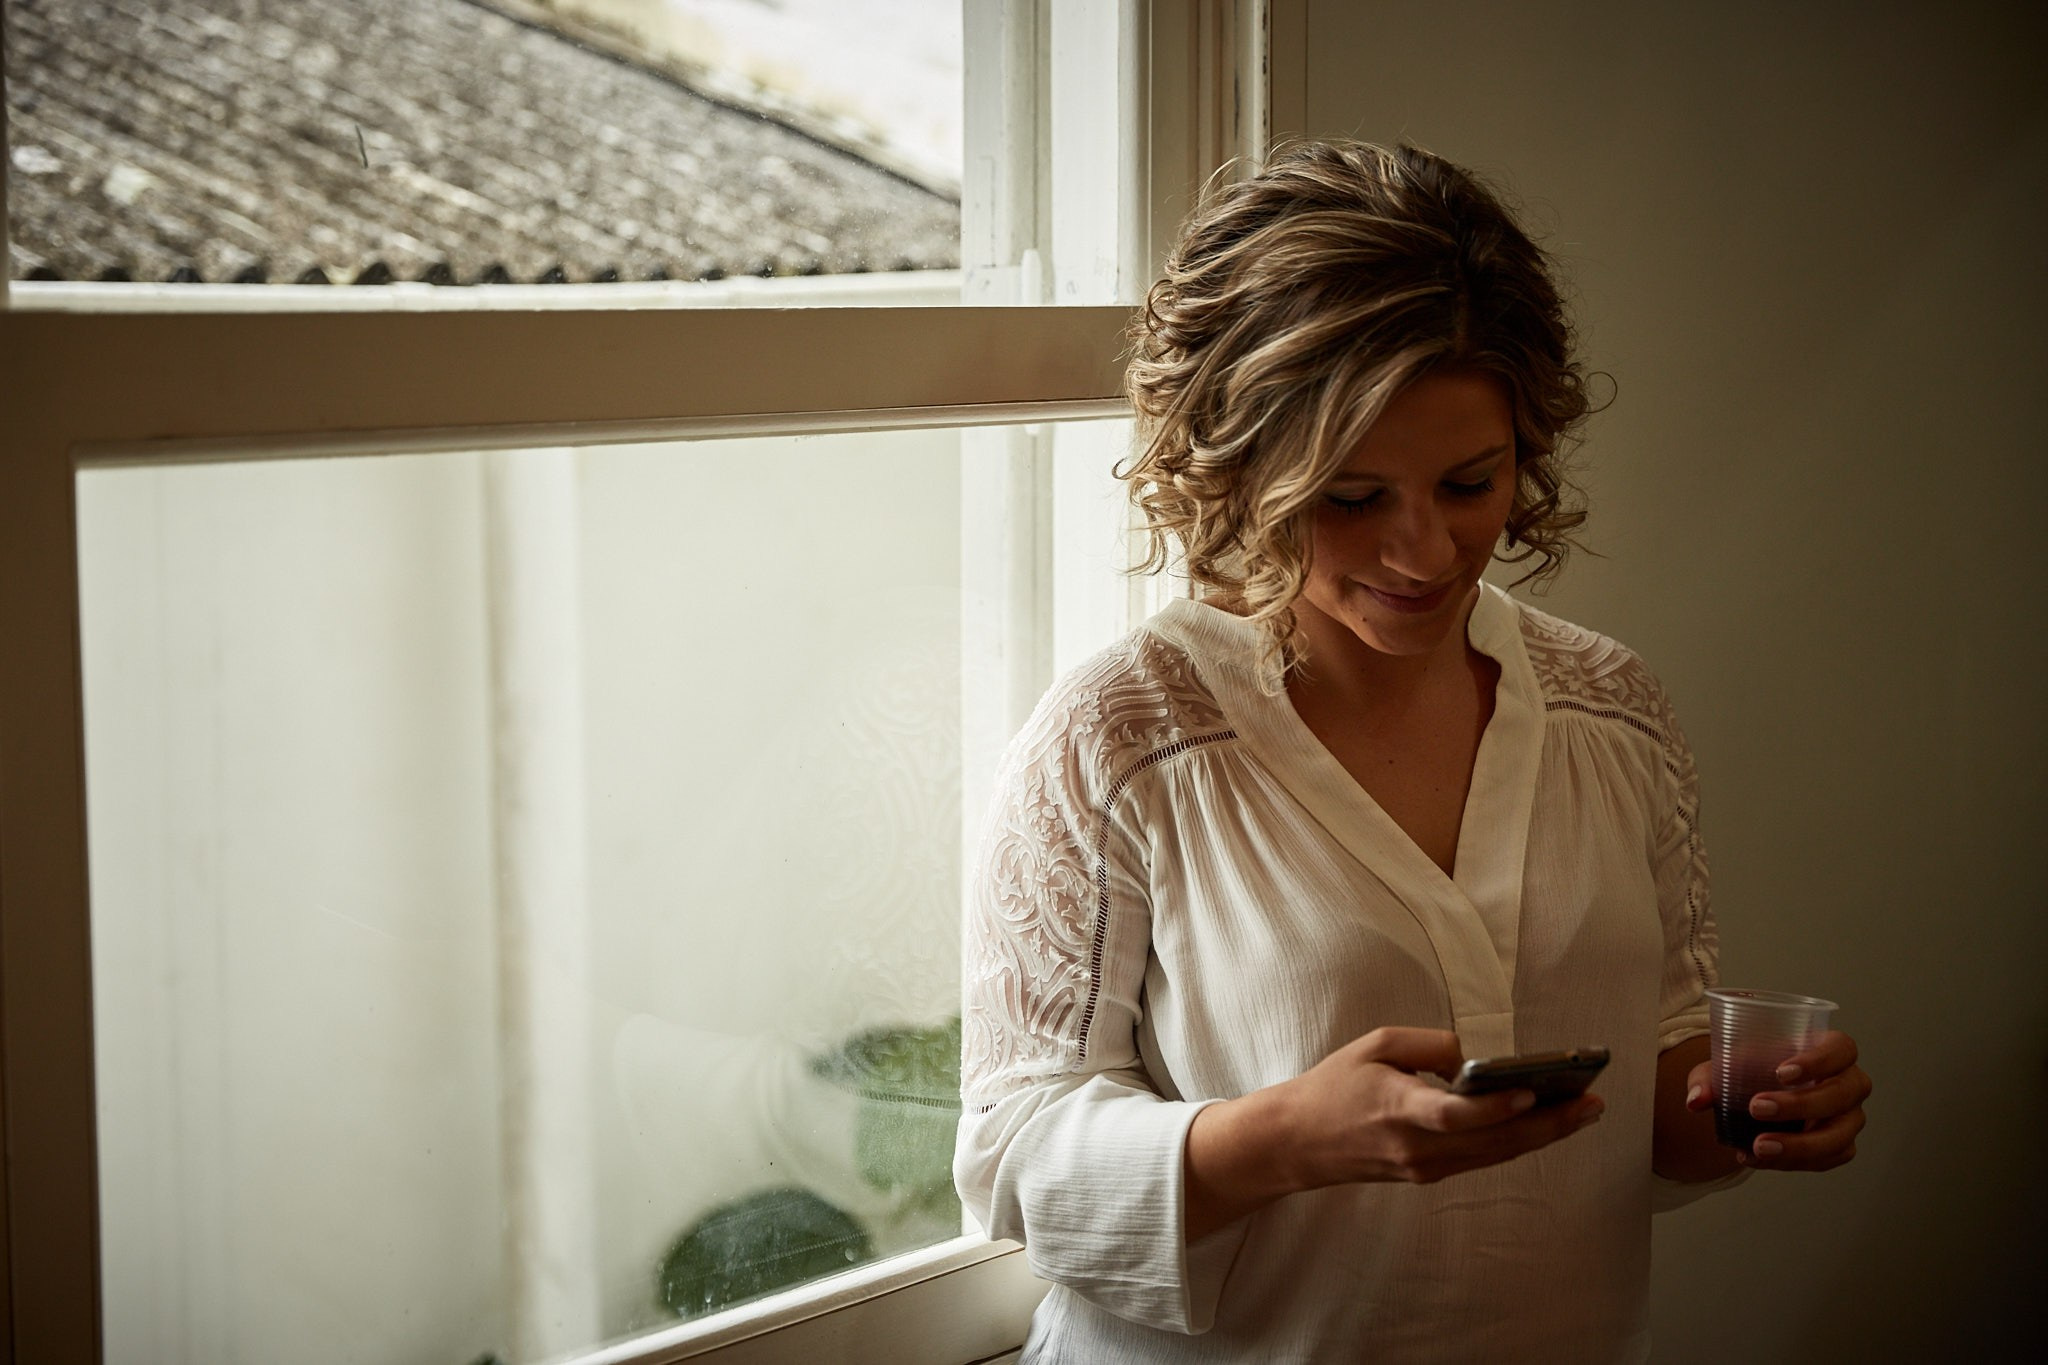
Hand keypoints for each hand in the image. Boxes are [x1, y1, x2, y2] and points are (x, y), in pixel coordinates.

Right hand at [1185, 1026, 1605, 1239]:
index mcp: (1397, 1108)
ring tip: (1582, 1111)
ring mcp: (1425, 1167)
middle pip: (1493, 1141)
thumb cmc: (1334, 1085)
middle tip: (1592, 1103)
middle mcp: (1417, 1146)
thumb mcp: (1374, 1044)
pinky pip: (1481, 1158)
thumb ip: (1428, 1044)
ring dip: (1542, 1135)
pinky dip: (1515, 1141)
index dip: (1496, 1107)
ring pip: (1495, 1154)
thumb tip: (1474, 1060)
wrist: (1298, 1142)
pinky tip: (1542, 1123)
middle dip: (1548, 1123)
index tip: (1531, 1089)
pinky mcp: (1428, 1174)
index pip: (1455, 1115)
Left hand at [1683, 1030, 1868, 1170]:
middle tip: (1757, 1108)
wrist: (1756, 1094)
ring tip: (1759, 1146)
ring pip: (1840, 1135)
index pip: (1842, 1049)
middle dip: (1801, 1105)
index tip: (1781, 1072)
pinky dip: (1792, 1162)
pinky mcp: (1840, 1145)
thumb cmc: (1754, 1068)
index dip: (1819, 1061)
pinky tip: (1758, 1158)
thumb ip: (1709, 1076)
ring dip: (1800, 1145)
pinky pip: (1827, 1159)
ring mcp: (1849, 1117)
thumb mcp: (1728, 1064)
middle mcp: (1849, 1083)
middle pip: (1844, 1094)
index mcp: (1831, 1049)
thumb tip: (1696, 1100)